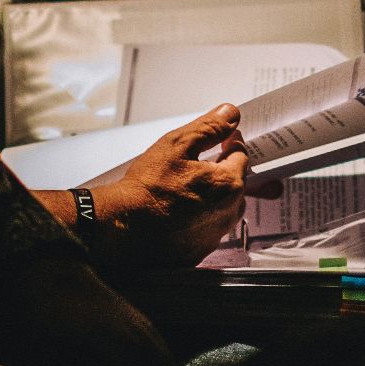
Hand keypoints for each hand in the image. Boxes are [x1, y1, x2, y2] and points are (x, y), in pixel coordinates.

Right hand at [94, 104, 249, 266]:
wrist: (123, 227)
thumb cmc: (148, 186)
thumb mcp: (177, 145)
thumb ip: (209, 128)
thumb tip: (230, 114)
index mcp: (228, 184)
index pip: (241, 155)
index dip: (229, 142)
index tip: (221, 137)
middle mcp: (228, 212)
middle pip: (235, 183)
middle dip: (221, 170)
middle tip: (198, 162)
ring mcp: (214, 235)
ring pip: (223, 207)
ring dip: (212, 195)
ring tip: (185, 187)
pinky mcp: (199, 250)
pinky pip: (207, 228)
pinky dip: (199, 217)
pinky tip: (178, 210)